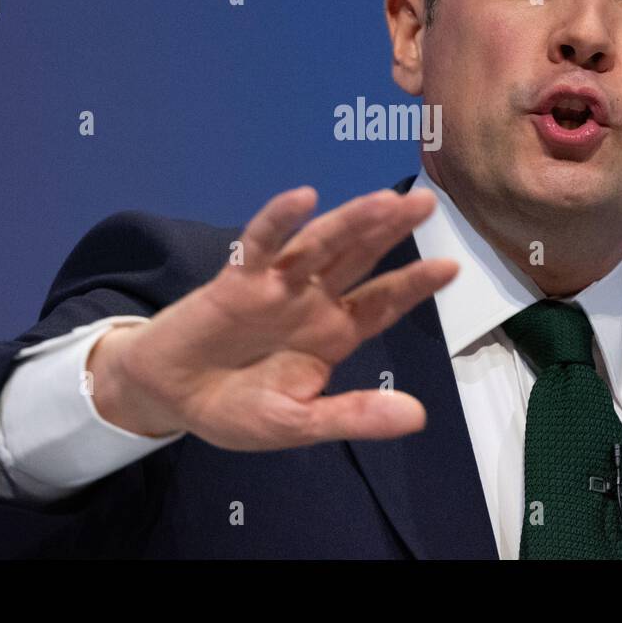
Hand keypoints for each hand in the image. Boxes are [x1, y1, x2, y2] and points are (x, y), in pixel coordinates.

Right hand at [87, 186, 457, 449]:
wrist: (169, 399)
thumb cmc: (236, 408)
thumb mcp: (299, 423)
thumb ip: (354, 417)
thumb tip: (418, 417)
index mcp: (333, 334)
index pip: (382, 304)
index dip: (414, 284)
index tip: (452, 267)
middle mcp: (312, 301)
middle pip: (358, 260)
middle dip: (391, 232)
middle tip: (426, 204)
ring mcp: (276, 286)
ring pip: (320, 244)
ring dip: (350, 221)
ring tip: (385, 200)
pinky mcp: (236, 280)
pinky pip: (261, 244)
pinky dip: (280, 220)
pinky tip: (303, 198)